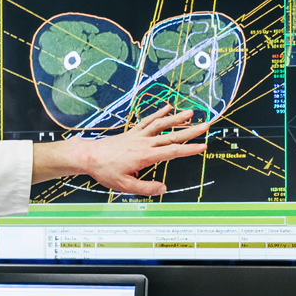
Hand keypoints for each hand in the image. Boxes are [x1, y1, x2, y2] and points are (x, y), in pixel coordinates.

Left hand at [31, 105, 211, 195]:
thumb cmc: (105, 171)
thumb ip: (146, 188)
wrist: (88, 156)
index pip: (172, 152)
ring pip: (161, 124)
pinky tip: (168, 107)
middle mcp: (144, 143)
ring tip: (191, 113)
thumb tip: (163, 189)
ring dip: (177, 118)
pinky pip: (148, 120)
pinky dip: (159, 113)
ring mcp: (138, 135)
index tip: (203, 146)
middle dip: (191, 130)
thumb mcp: (125, 186)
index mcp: (145, 156)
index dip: (189, 149)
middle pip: (172, 135)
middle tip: (206, 125)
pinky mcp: (132, 132)